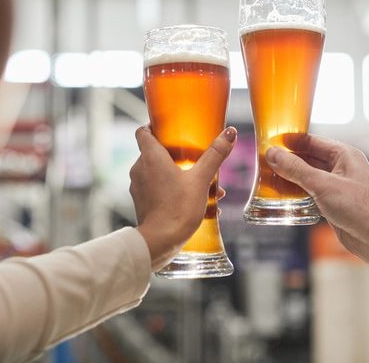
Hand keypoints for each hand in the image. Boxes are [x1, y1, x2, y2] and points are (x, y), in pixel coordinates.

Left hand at [130, 126, 236, 269]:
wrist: (160, 241)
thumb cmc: (178, 208)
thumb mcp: (201, 179)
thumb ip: (215, 155)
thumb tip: (230, 133)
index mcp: (150, 157)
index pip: (143, 131)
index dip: (154, 127)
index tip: (169, 129)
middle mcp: (140, 169)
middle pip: (155, 153)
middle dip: (176, 156)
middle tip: (195, 159)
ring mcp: (138, 187)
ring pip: (158, 173)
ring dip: (178, 175)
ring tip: (203, 186)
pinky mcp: (141, 203)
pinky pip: (157, 190)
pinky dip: (172, 191)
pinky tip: (195, 202)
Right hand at [265, 135, 368, 265]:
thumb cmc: (361, 207)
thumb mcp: (323, 184)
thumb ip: (296, 169)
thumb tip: (273, 154)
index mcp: (343, 155)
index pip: (311, 142)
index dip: (290, 142)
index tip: (269, 142)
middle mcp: (341, 168)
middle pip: (308, 160)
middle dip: (287, 162)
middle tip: (262, 164)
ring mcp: (338, 187)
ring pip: (308, 178)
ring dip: (290, 180)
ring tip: (267, 180)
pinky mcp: (335, 205)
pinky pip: (312, 195)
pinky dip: (297, 195)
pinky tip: (283, 199)